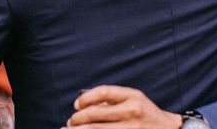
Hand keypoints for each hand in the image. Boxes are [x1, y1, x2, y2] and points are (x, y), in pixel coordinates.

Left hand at [65, 86, 181, 127]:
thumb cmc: (146, 114)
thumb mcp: (134, 99)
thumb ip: (113, 99)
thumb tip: (84, 103)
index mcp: (132, 96)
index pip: (103, 92)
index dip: (86, 98)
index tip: (76, 105)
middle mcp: (132, 111)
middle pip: (96, 114)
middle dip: (78, 119)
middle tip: (71, 121)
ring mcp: (131, 128)